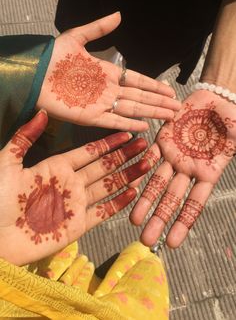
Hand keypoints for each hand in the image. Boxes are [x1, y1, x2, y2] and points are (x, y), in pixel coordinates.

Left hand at [0, 110, 154, 265]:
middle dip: (126, 156)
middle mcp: (70, 183)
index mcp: (56, 166)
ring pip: (108, 186)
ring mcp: (75, 204)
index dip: (109, 143)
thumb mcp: (7, 162)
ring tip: (148, 164)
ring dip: (128, 175)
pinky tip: (134, 191)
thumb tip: (41, 111)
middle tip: (146, 146)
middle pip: (104, 167)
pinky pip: (102, 212)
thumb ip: (25, 137)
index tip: (127, 135)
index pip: (89, 152)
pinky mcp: (77, 226)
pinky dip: (119, 203)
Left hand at [37, 13, 180, 131]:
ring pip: (131, 109)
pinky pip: (112, 122)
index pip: (137, 80)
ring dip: (151, 113)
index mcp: (107, 72)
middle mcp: (107, 90)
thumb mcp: (76, 37)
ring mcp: (100, 104)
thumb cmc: (53, 56)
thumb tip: (119, 14)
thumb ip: (98, 28)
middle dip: (159, 102)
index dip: (154, 86)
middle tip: (178, 108)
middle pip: (140, 97)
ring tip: (169, 117)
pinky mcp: (88, 117)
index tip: (170, 91)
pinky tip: (144, 126)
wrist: (33, 74)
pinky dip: (128, 124)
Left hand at [130, 90, 235, 246]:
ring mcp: (174, 156)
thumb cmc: (231, 119)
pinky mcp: (163, 140)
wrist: (214, 100)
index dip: (183, 223)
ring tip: (132, 220)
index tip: (172, 243)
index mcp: (207, 173)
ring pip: (157, 182)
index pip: (194, 203)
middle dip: (158, 218)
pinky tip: (129, 184)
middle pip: (171, 198)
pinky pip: (149, 155)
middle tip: (145, 239)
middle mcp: (188, 169)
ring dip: (145, 200)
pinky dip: (140, 169)